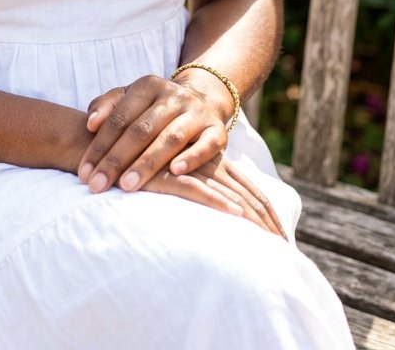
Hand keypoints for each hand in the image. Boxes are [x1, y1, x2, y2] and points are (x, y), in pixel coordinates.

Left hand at [77, 75, 228, 193]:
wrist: (201, 100)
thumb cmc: (152, 108)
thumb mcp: (129, 99)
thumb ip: (106, 106)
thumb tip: (90, 123)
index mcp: (147, 86)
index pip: (119, 117)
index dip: (100, 146)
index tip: (84, 173)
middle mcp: (173, 96)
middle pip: (140, 129)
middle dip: (116, 160)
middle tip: (97, 185)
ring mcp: (196, 112)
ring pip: (170, 138)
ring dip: (147, 163)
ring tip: (126, 186)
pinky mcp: (217, 130)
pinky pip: (206, 145)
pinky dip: (192, 158)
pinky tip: (175, 172)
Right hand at [139, 153, 287, 237]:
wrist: (108, 143)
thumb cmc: (142, 163)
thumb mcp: (176, 176)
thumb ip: (197, 188)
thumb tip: (224, 215)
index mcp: (215, 164)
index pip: (252, 192)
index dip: (270, 214)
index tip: (284, 240)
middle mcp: (209, 165)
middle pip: (249, 196)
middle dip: (269, 224)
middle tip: (286, 249)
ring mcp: (190, 168)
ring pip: (229, 194)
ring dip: (251, 219)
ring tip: (269, 243)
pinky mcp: (168, 174)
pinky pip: (197, 188)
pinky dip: (217, 201)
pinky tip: (234, 214)